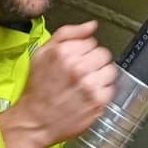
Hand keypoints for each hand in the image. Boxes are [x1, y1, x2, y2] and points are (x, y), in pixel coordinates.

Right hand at [0, 20, 116, 147]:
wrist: (36, 121)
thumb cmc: (38, 88)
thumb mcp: (42, 53)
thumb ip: (68, 34)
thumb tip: (91, 25)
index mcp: (64, 52)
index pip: (91, 41)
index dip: (84, 50)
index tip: (75, 60)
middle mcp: (78, 67)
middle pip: (104, 54)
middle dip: (94, 61)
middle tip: (81, 73)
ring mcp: (90, 85)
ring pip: (110, 70)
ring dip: (100, 75)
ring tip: (85, 84)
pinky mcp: (98, 102)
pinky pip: (111, 88)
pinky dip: (101, 92)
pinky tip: (87, 95)